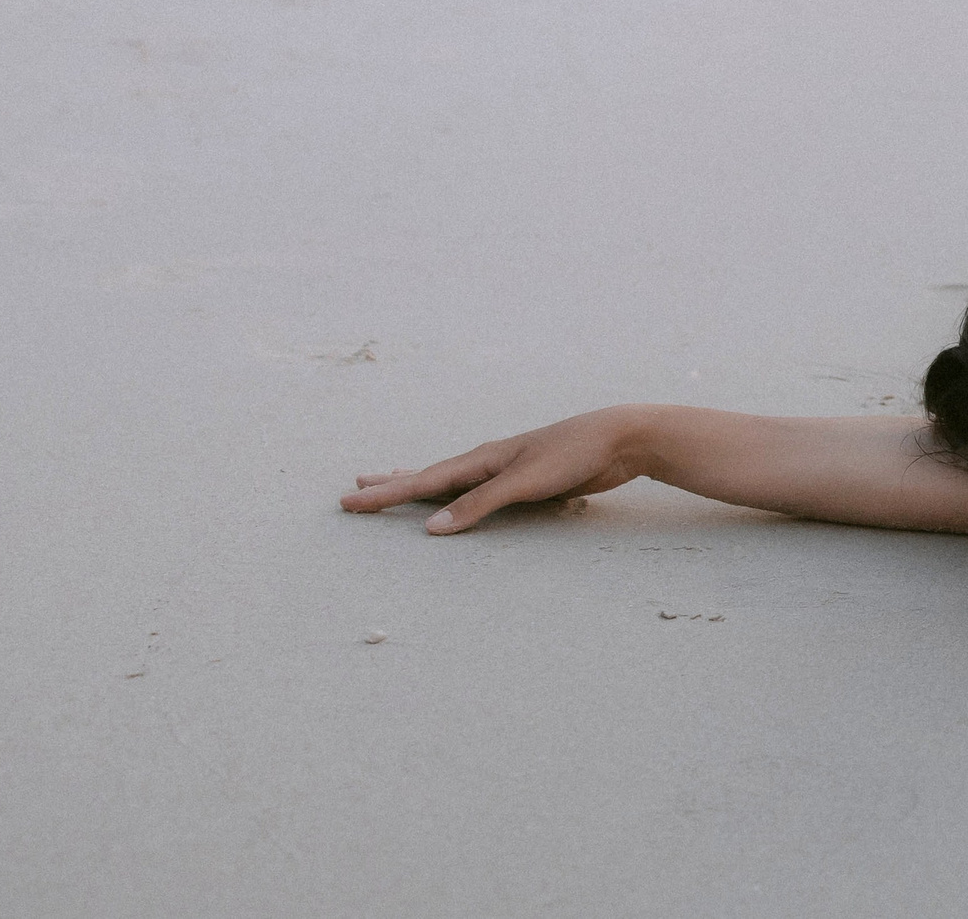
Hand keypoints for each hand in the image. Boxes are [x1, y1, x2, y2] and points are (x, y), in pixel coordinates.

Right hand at [340, 407, 638, 533]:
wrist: (619, 439)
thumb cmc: (573, 453)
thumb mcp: (524, 481)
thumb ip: (479, 504)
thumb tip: (431, 528)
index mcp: (481, 459)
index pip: (422, 481)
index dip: (385, 494)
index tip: (348, 501)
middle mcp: (486, 462)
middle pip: (428, 477)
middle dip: (391, 486)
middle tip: (354, 491)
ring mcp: (504, 470)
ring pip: (449, 482)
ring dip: (418, 486)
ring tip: (390, 484)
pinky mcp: (524, 482)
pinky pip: (475, 492)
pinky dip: (453, 495)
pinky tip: (453, 500)